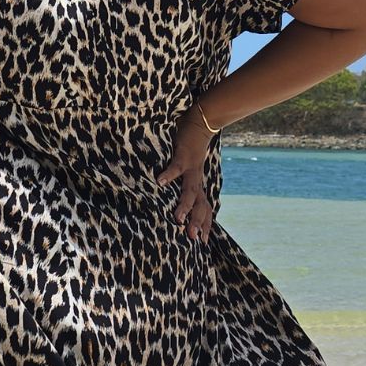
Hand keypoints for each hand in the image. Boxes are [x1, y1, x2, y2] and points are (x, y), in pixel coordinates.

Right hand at [156, 105, 215, 242]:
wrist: (200, 123)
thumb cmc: (191, 148)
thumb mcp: (190, 169)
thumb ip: (184, 183)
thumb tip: (173, 197)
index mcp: (198, 184)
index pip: (205, 208)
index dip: (206, 224)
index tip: (204, 243)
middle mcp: (197, 179)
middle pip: (200, 205)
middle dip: (196, 221)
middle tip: (192, 238)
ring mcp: (191, 168)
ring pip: (190, 190)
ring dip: (185, 205)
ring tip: (177, 218)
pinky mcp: (183, 156)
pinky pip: (175, 167)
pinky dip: (168, 175)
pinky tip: (159, 182)